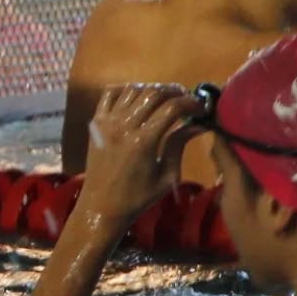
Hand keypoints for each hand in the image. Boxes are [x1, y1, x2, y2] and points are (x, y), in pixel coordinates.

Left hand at [79, 84, 200, 225]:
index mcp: (143, 142)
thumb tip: (198, 125)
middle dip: (174, 92)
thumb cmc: (138, 197)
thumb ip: (179, 146)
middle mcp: (124, 126)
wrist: (101, 206)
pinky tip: (138, 96)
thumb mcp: (167, 177)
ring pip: (132, 90)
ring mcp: (107, 122)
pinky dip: (126, 89)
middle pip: (153, 94)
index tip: (200, 107)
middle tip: (185, 99)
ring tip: (165, 97)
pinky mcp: (96, 122)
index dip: (190, 103)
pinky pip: (110, 94)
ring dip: (152, 89)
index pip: (171, 108)